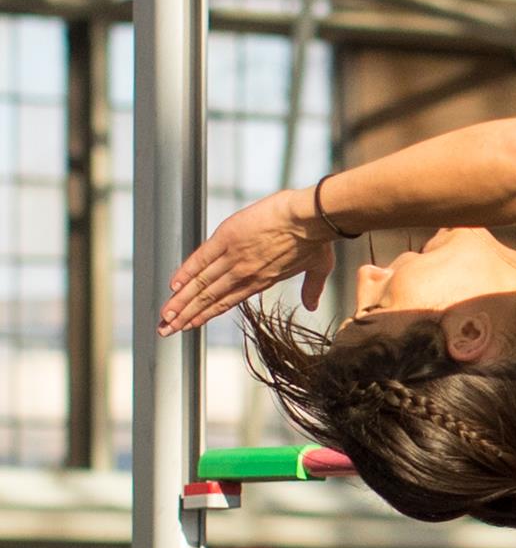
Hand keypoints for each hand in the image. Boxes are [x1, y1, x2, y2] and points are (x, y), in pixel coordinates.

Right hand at [159, 188, 333, 335]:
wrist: (312, 218)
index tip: (190, 325)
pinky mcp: (228, 238)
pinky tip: (173, 286)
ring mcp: (235, 257)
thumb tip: (311, 305)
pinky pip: (202, 258)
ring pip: (202, 283)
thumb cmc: (319, 240)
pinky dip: (186, 271)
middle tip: (167, 329)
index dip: (207, 314)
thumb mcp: (319, 268)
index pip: (228, 302)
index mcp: (263, 280)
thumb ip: (311, 289)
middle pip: (209, 298)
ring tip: (165, 316)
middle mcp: (245, 274)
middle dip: (185, 315)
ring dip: (181, 300)